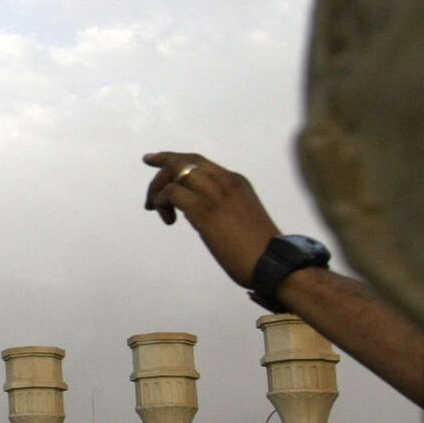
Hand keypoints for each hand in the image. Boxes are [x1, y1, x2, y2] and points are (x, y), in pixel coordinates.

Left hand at [141, 151, 279, 287]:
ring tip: (155, 210)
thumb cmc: (259, 250)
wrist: (275, 264)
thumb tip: (196, 212)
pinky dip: (162, 203)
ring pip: (175, 172)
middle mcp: (226, 181)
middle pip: (184, 161)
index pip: (198, 162)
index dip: (173, 158)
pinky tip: (168, 220)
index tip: (153, 159)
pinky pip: (172, 193)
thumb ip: (220, 208)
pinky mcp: (205, 211)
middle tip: (148, 182)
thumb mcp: (239, 217)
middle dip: (160, 167)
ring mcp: (216, 194)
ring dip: (158, 189)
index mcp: (236, 182)